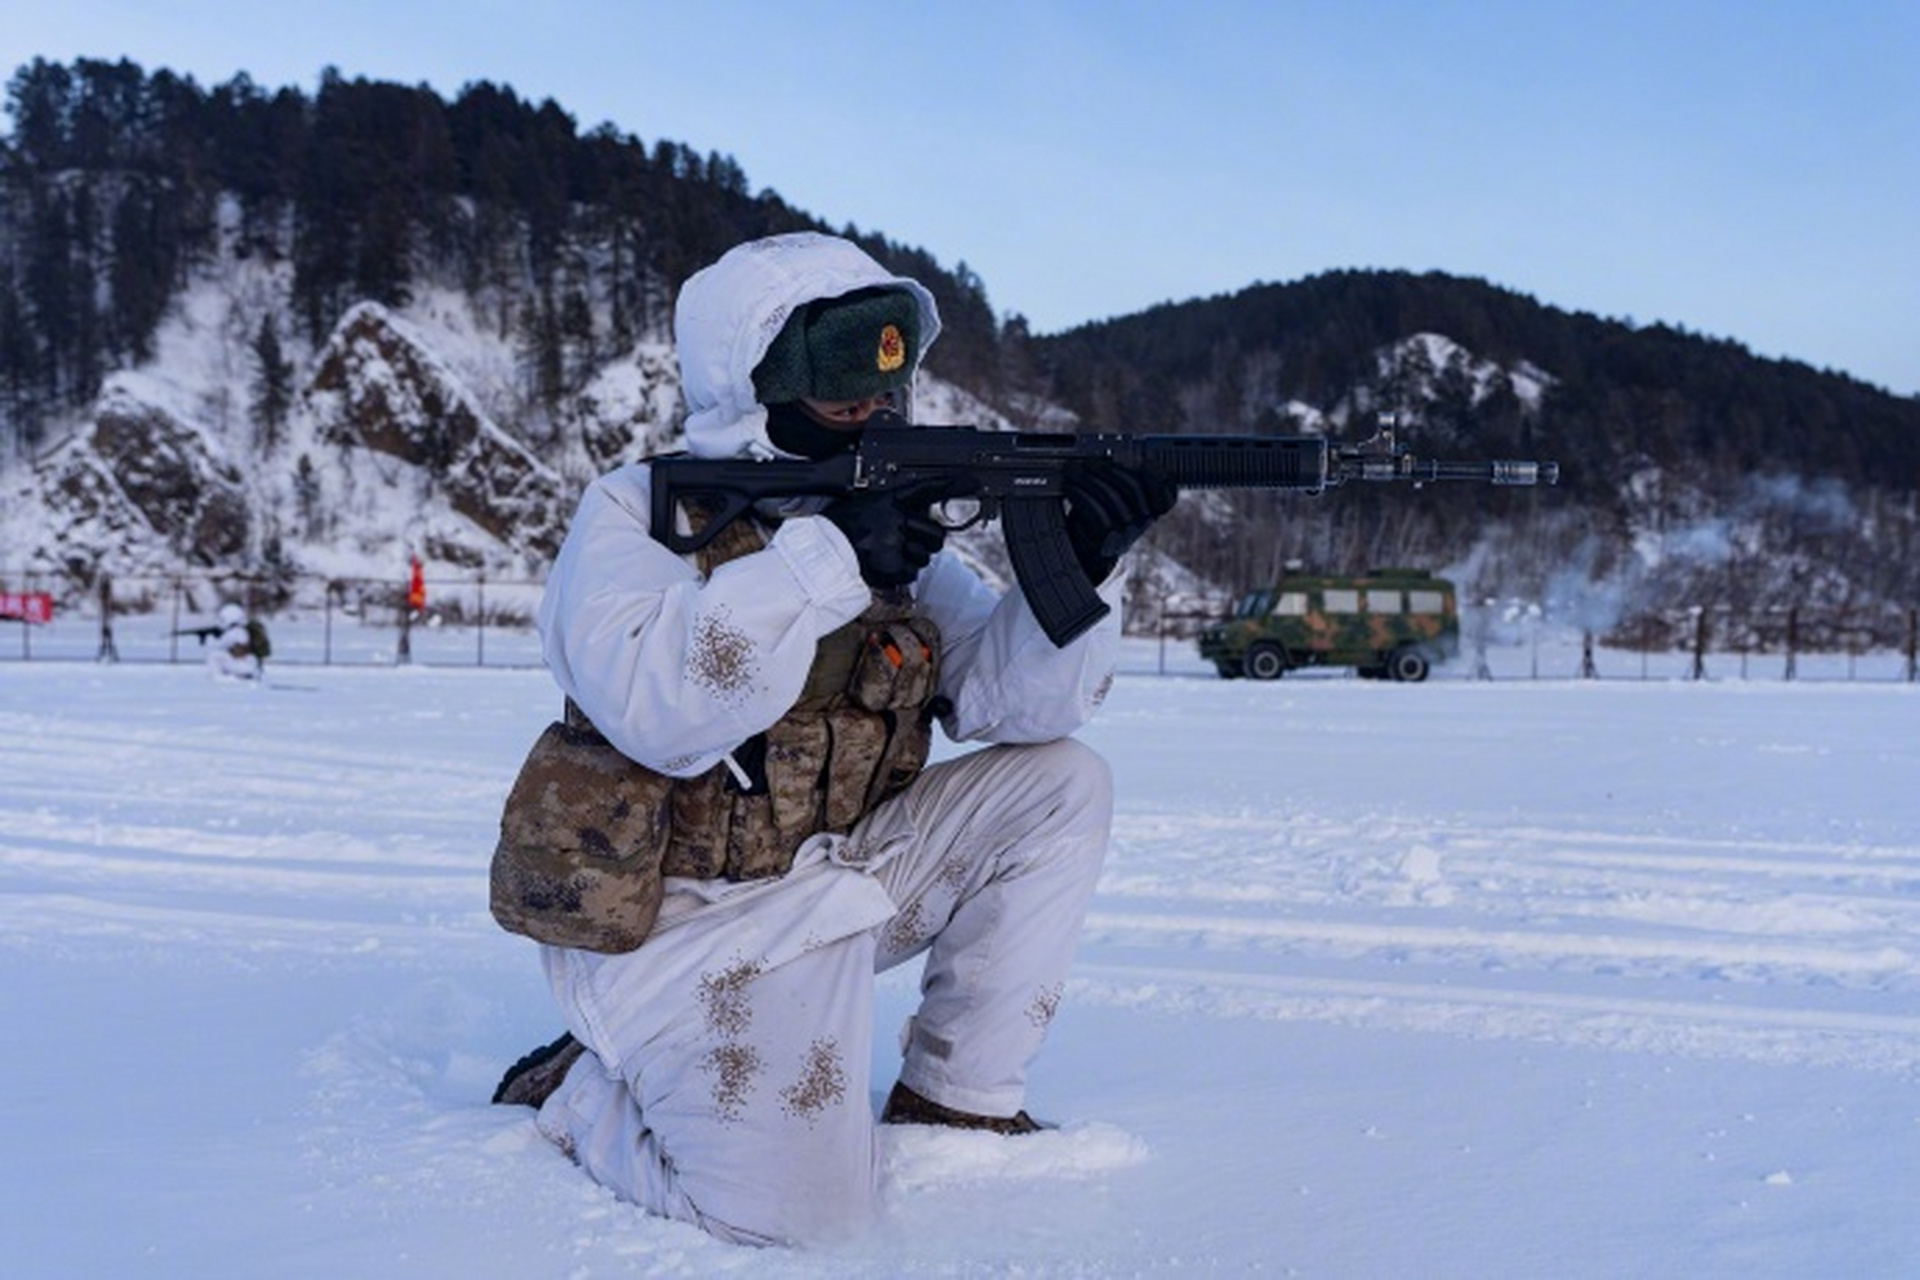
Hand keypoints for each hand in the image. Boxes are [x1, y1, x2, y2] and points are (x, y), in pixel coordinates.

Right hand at [823, 476, 974, 587]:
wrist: (822, 552)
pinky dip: (901, 574)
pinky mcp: (892, 566)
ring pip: (925, 557)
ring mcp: (895, 543)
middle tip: (912, 543)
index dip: (952, 485)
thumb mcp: (867, 505)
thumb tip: (919, 514)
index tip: (972, 481)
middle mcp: (895, 519)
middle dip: (929, 542)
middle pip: (935, 534)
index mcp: (889, 500)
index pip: (927, 488)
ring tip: (891, 555)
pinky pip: (911, 573)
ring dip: (913, 559)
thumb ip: (893, 508)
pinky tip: (885, 566)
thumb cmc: (841, 528)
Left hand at [1062, 459, 1177, 581]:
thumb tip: (1103, 454)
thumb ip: (1119, 475)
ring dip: (1089, 480)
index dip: (1155, 474)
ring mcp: (1127, 531)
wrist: (1088, 544)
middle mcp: (1144, 520)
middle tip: (1088, 462)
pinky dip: (1081, 496)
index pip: (1165, 490)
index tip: (1138, 460)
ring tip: (1073, 471)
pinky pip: (1096, 513)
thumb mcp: (1116, 493)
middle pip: (1133, 487)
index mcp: (1153, 507)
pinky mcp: (1107, 539)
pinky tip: (1071, 488)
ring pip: (1112, 498)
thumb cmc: (1103, 510)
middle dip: (1108, 469)